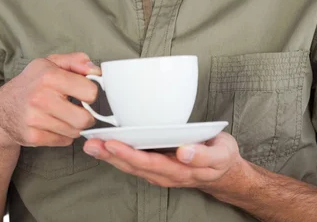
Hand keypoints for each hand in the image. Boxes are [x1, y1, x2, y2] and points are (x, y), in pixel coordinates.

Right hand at [0, 52, 101, 148]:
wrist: (2, 109)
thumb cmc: (33, 82)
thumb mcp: (51, 62)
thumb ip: (76, 60)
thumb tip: (96, 70)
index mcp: (49, 76)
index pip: (90, 92)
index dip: (91, 93)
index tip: (84, 93)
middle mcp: (41, 97)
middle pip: (84, 118)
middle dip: (87, 115)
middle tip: (80, 109)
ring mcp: (35, 119)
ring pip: (75, 132)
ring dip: (75, 126)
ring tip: (65, 115)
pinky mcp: (32, 137)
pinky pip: (64, 141)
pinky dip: (64, 135)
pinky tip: (55, 124)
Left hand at [83, 131, 244, 195]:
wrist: (225, 172)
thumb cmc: (221, 159)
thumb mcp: (220, 155)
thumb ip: (203, 155)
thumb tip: (183, 152)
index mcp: (179, 170)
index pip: (148, 163)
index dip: (128, 154)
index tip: (112, 143)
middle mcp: (165, 173)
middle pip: (133, 166)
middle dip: (110, 155)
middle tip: (91, 143)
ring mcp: (160, 171)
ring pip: (130, 166)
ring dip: (110, 156)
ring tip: (91, 144)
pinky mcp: (157, 165)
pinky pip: (134, 162)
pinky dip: (118, 154)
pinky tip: (106, 146)